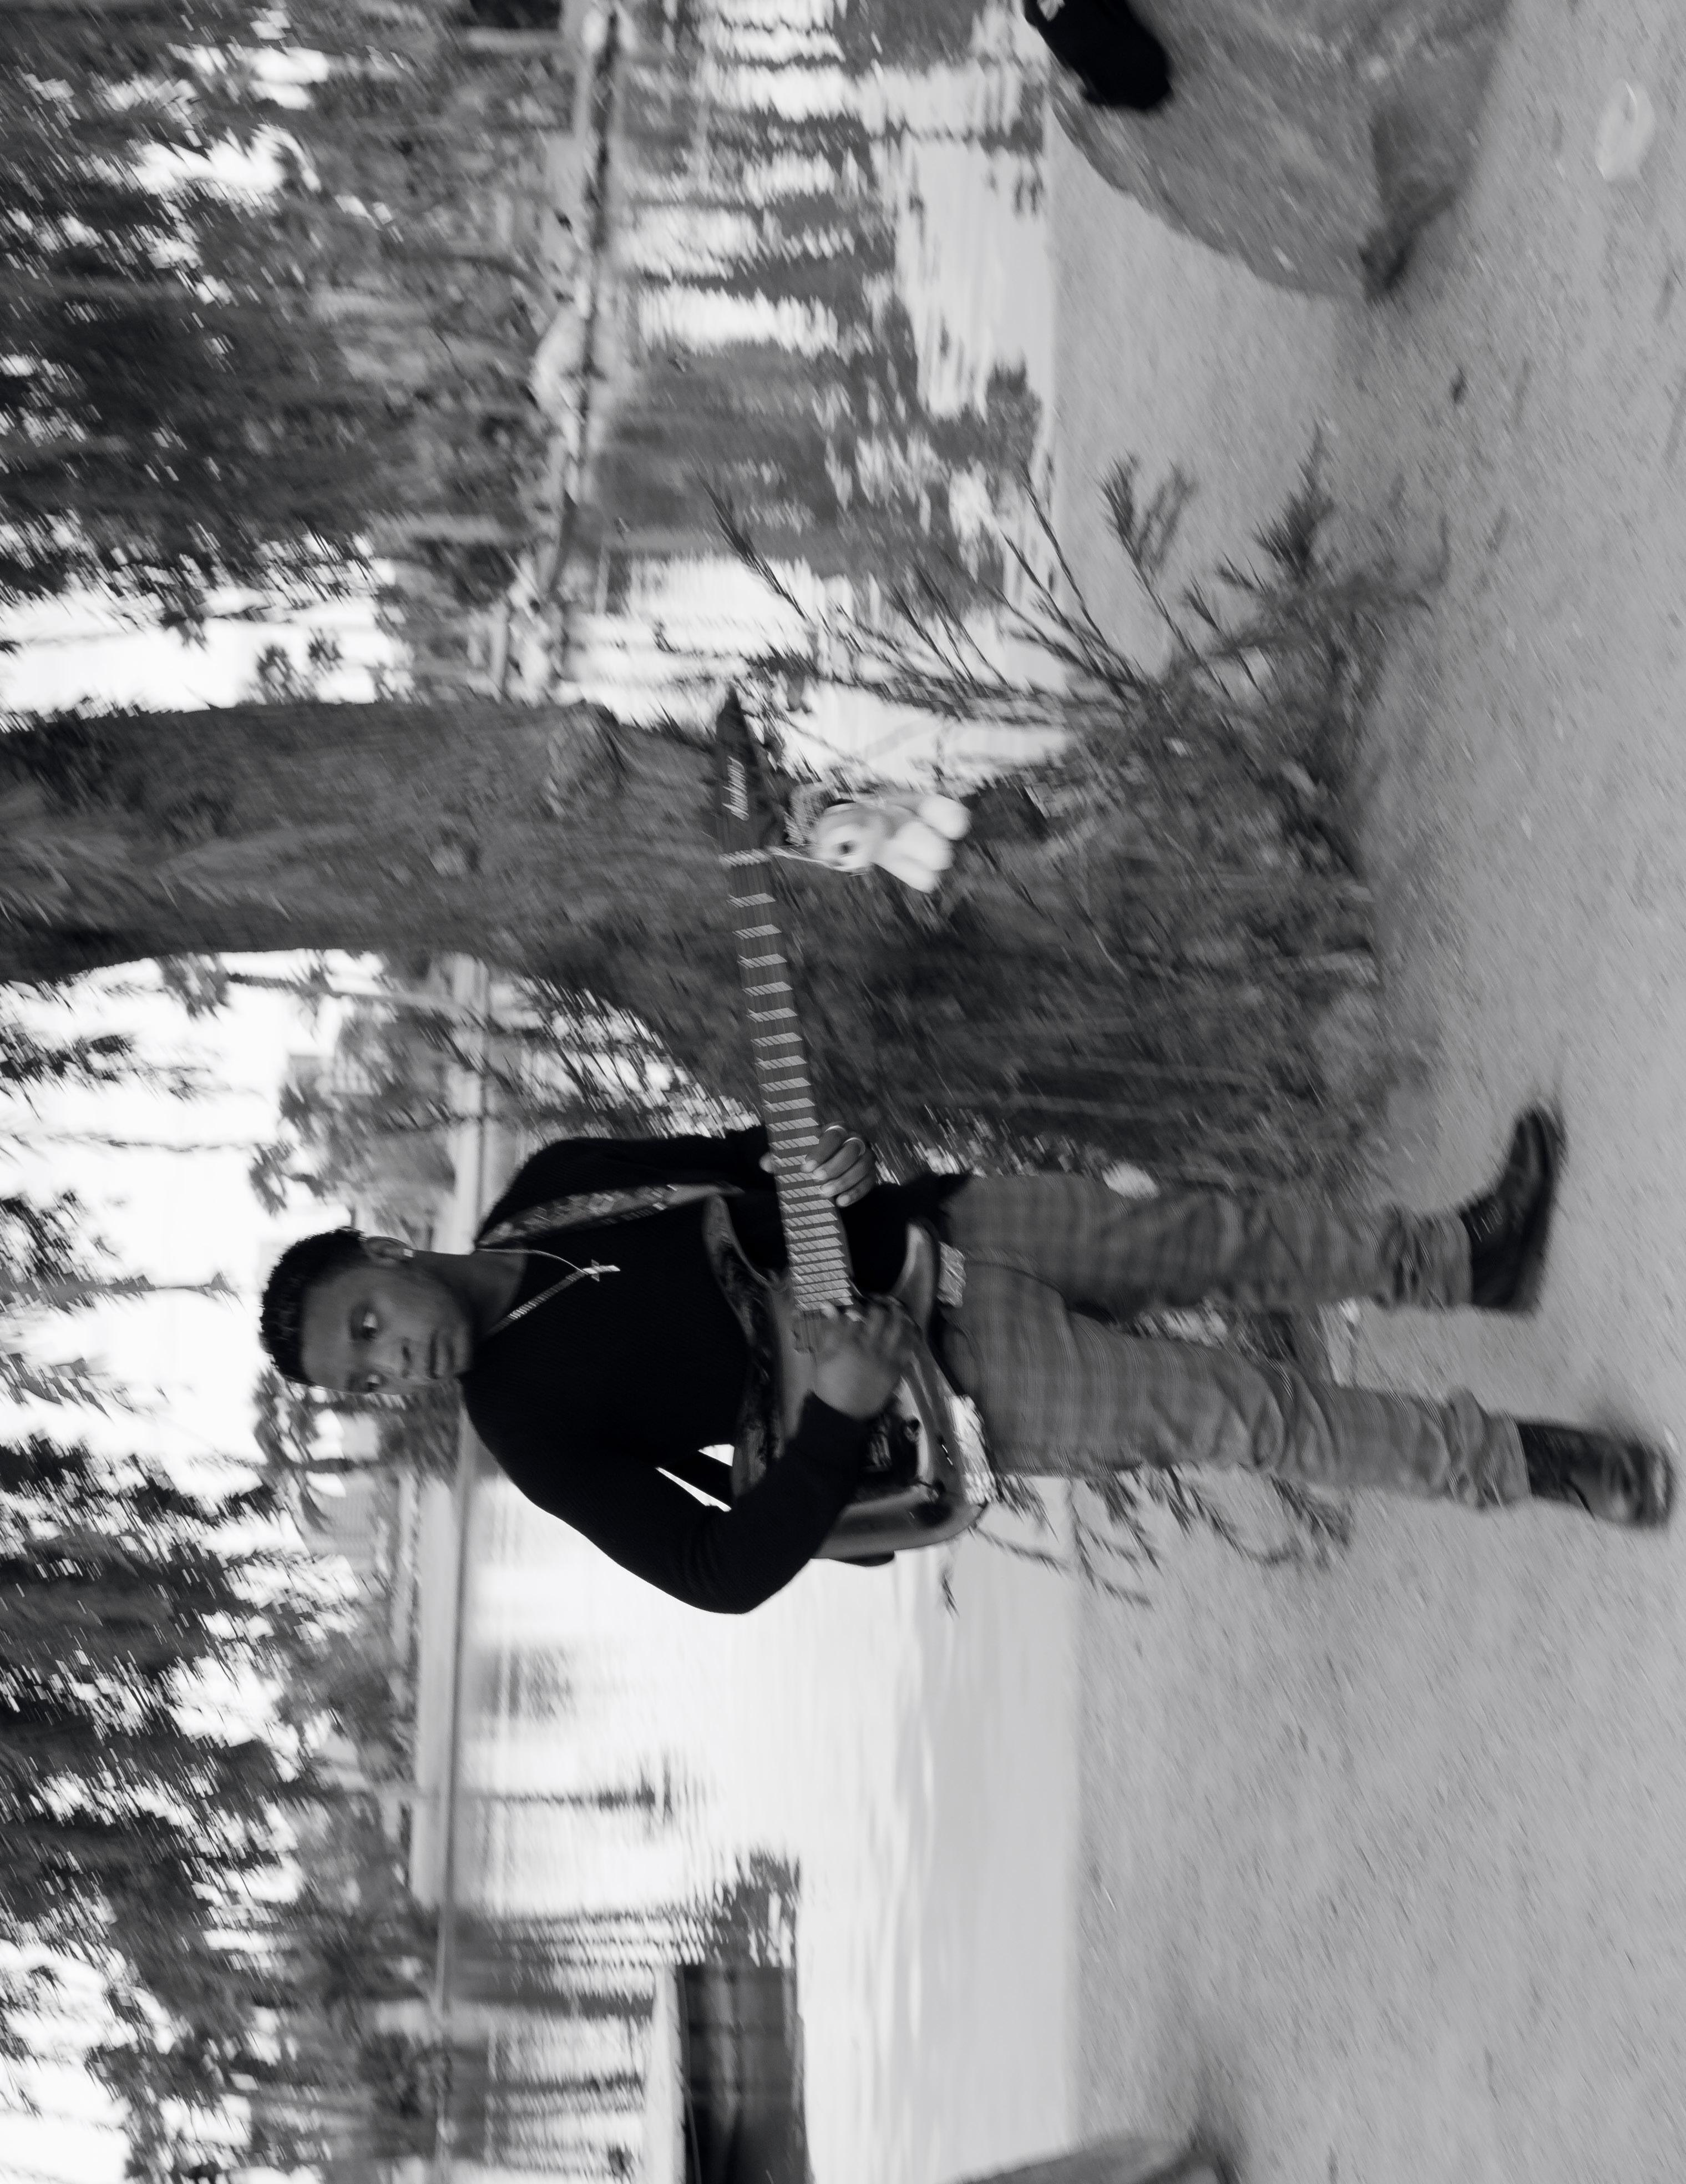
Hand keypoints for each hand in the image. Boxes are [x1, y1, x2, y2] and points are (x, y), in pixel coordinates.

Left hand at [762, 1122, 876, 1206]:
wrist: (830, 1168)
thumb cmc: (812, 1157)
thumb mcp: (798, 1154)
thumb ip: (783, 1157)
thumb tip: (764, 1164)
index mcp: (837, 1130)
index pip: (833, 1136)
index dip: (821, 1151)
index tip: (805, 1167)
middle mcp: (855, 1140)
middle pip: (851, 1150)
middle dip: (834, 1167)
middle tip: (815, 1181)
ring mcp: (866, 1157)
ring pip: (862, 1167)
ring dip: (843, 1181)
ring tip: (825, 1194)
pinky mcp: (871, 1174)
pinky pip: (869, 1183)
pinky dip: (855, 1193)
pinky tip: (840, 1202)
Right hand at [810, 1299, 914, 1418]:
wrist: (842, 1413)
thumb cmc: (829, 1384)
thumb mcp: (823, 1356)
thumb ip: (830, 1330)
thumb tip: (829, 1307)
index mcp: (849, 1343)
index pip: (856, 1313)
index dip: (857, 1305)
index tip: (857, 1303)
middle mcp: (870, 1347)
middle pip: (880, 1316)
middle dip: (878, 1306)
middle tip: (877, 1304)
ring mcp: (886, 1359)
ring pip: (899, 1328)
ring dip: (898, 1315)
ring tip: (896, 1310)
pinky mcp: (896, 1370)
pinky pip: (908, 1348)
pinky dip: (910, 1335)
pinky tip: (907, 1329)